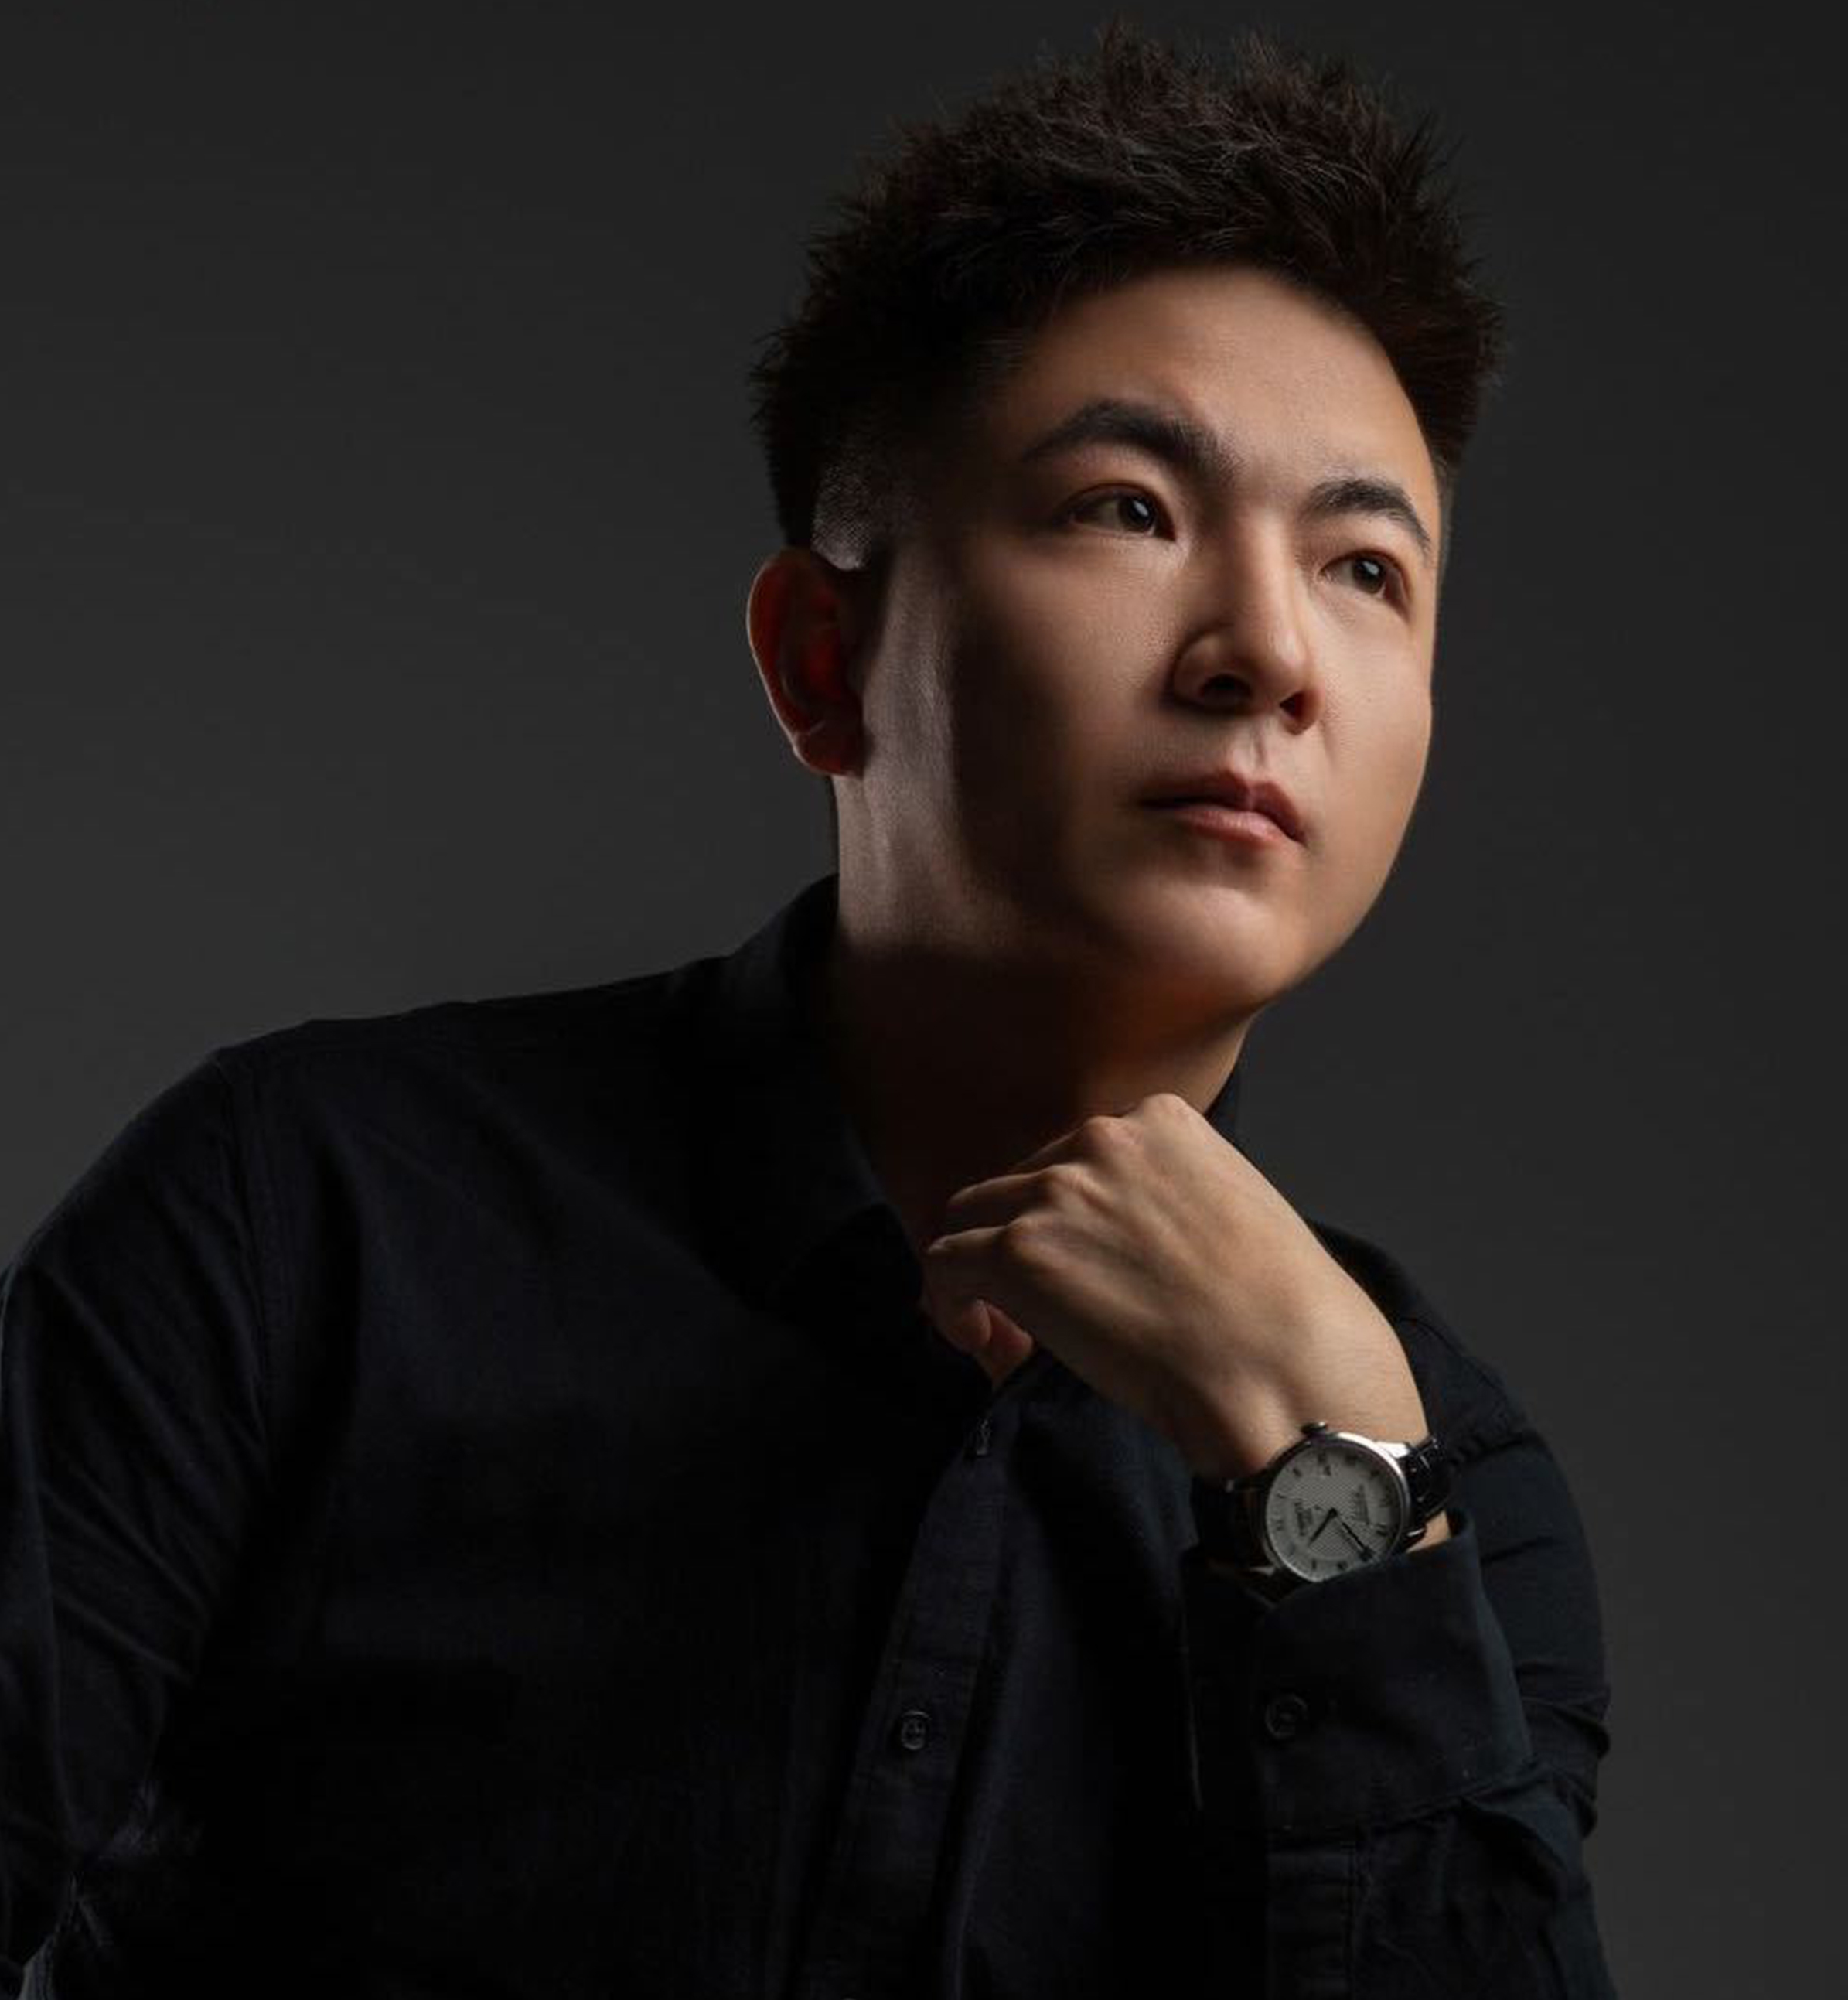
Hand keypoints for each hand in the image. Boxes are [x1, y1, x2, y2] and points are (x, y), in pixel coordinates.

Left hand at [920, 1091, 1435, 1478]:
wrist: (1283, 1366)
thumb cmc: (1283, 1315)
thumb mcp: (1236, 1212)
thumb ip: (1168, 1201)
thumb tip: (1117, 1248)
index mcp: (1162, 1121)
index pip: (1076, 1157)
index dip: (1065, 1218)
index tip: (1076, 1267)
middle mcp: (1102, 1138)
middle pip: (1017, 1183)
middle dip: (1018, 1243)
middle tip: (1035, 1312)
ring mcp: (1056, 1191)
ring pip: (969, 1218)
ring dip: (980, 1274)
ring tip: (1004, 1333)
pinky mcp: (1018, 1251)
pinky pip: (943, 1264)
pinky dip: (949, 1305)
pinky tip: (980, 1343)